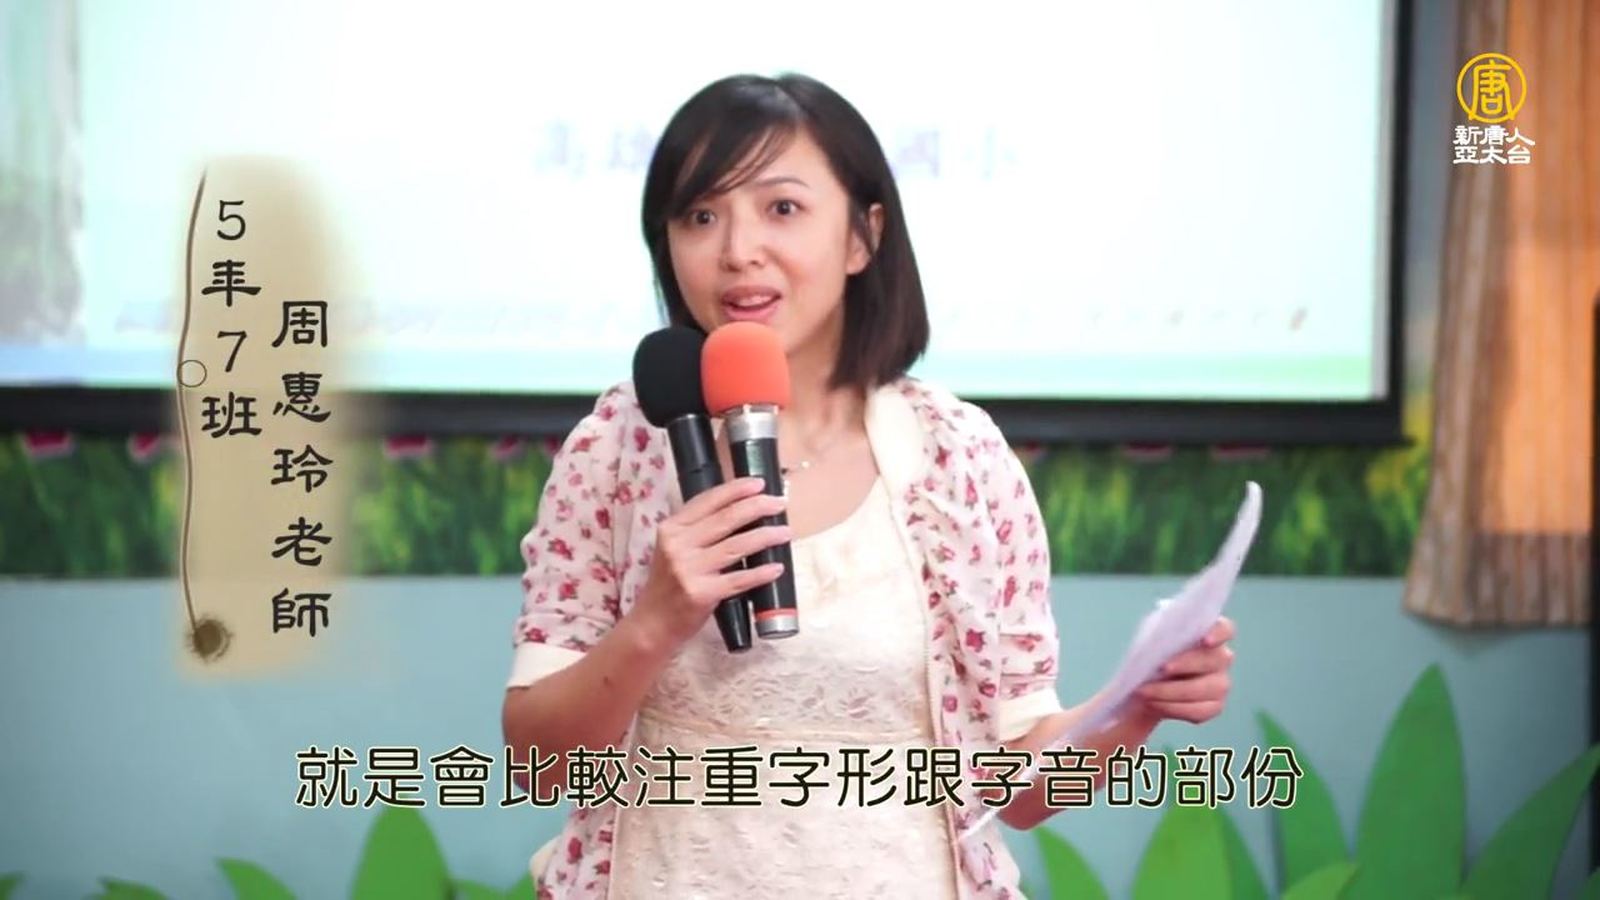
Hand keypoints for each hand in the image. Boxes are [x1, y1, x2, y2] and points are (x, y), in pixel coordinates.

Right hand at [629, 476, 789, 649]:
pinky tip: (776, 567)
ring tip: (785, 532)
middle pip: (726, 518)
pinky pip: (739, 579)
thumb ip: (697, 531)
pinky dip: (761, 573)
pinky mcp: (702, 594)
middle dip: (758, 507)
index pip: (708, 500)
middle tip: (780, 503)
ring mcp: (689, 569)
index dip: (736, 489)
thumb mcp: (673, 550)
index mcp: (672, 528)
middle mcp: (678, 545)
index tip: (759, 483)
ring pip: (737, 546)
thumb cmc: (667, 585)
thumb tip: (739, 512)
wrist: (652, 624)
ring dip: (766, 536)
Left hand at [1129, 616, 1235, 725]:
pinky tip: (1154, 703)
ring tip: (1145, 691)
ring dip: (1171, 691)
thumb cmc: (1152, 654)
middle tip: (1160, 669)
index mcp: (1210, 633)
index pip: (1225, 629)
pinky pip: (1199, 711)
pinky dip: (1173, 708)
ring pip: (1204, 688)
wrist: (1147, 683)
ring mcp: (1221, 683)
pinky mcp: (1214, 706)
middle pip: (1214, 659)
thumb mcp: (1152, 640)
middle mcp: (1221, 658)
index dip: (1219, 634)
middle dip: (1186, 664)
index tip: (1205, 640)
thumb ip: (1160, 635)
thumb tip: (1158, 640)